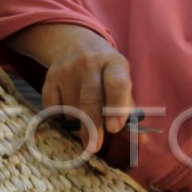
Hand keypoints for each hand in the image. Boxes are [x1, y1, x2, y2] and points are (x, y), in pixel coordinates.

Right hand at [8, 24, 133, 149]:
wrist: (73, 44)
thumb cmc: (104, 72)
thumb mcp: (120, 82)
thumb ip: (129, 111)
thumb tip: (141, 140)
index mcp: (114, 64)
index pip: (117, 84)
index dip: (116, 108)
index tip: (114, 128)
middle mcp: (89, 64)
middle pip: (90, 100)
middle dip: (93, 127)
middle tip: (94, 147)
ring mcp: (67, 70)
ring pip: (72, 108)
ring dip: (79, 123)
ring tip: (85, 122)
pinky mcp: (49, 79)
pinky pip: (54, 108)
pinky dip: (62, 117)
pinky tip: (70, 112)